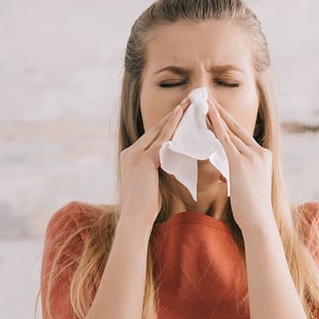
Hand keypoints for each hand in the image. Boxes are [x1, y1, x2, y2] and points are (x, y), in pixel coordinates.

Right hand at [118, 97, 189, 226]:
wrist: (136, 218)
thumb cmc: (146, 205)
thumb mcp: (150, 181)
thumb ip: (157, 167)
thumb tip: (170, 160)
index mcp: (130, 156)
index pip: (152, 136)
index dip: (167, 124)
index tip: (181, 112)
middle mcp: (129, 152)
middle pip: (155, 129)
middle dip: (173, 115)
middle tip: (187, 101)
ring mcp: (134, 155)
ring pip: (159, 131)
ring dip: (175, 116)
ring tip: (188, 104)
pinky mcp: (143, 160)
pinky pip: (162, 141)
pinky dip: (173, 128)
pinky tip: (183, 118)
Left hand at [207, 97, 274, 230]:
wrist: (258, 220)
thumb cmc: (251, 209)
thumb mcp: (244, 185)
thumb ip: (234, 173)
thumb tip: (223, 171)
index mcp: (263, 157)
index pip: (242, 136)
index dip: (229, 122)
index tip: (218, 110)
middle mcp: (259, 152)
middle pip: (237, 128)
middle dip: (222, 112)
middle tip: (209, 98)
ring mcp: (251, 156)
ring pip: (230, 131)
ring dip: (216, 115)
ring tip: (204, 102)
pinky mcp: (240, 162)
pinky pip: (225, 139)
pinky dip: (216, 125)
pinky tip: (207, 114)